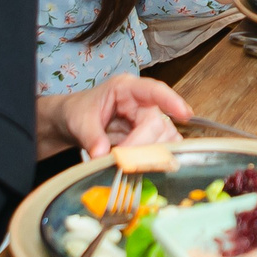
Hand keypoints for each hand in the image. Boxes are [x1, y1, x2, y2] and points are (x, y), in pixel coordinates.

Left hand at [46, 74, 188, 159]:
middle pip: (157, 123)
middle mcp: (142, 103)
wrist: (72, 122)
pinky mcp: (149, 137)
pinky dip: (156, 159)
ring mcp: (147, 120)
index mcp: (125, 89)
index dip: (171, 101)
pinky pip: (162, 147)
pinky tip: (146, 167)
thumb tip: (101, 155)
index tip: (185, 114)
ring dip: (151, 154)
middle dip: (143, 144)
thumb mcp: (79, 121)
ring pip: (164, 137)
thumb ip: (91, 137)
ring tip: (131, 166)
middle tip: (123, 162)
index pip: (153, 90)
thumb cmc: (77, 113)